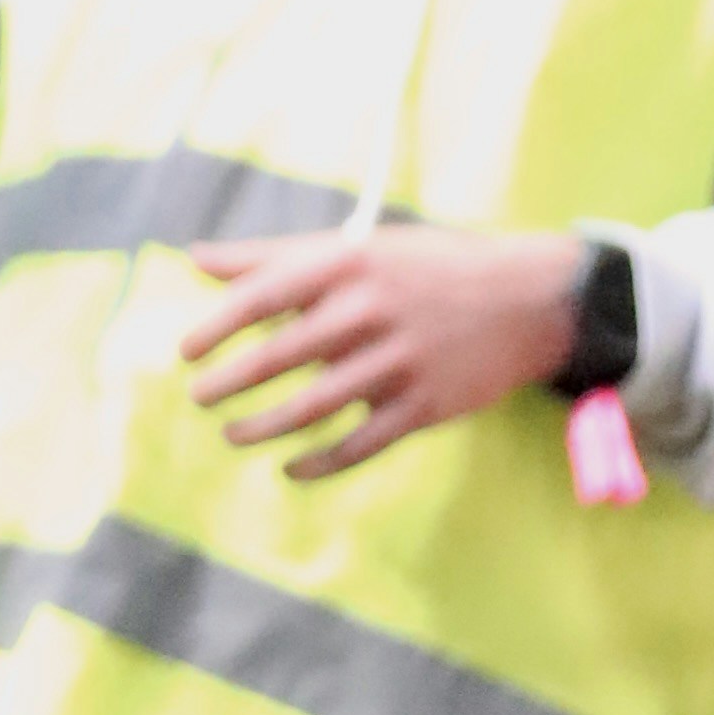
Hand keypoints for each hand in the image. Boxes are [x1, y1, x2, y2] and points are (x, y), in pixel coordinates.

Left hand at [177, 227, 591, 479]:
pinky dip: (320, 462)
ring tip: (232, 434)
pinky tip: (290, 467)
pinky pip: (361, 444)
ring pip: (315, 407)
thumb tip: (195, 258)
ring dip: (264, 427)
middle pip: (281, 356)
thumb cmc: (426, 267)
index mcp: (349, 264)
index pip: (262, 296)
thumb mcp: (355, 247)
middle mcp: (372, 311)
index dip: (216, 327)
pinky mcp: (426, 406)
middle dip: (230, 383)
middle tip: (199, 397)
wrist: (528, 300)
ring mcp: (401, 362)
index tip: (185, 351)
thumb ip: (273, 257)